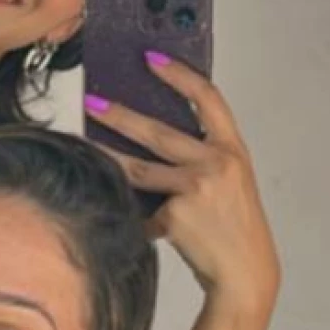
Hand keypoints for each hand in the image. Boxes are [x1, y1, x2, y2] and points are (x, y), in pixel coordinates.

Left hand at [91, 58, 280, 315]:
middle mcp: (218, 163)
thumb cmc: (233, 227)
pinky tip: (127, 222)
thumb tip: (145, 138)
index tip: (151, 58)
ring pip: (139, 169)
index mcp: (233, 150)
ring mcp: (197, 188)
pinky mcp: (177, 215)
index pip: (208, 98)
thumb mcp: (228, 182)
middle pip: (158, 131)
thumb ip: (200, 158)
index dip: (179, 74)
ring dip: (107, 157)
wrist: (246, 272)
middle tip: (91, 102)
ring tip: (83, 146)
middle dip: (119, 115)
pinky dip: (134, 216)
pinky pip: (144, 210)